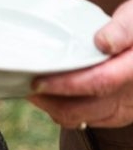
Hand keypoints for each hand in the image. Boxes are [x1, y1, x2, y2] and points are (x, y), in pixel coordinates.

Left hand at [29, 0, 132, 128]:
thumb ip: (123, 28)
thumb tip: (104, 42)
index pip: (99, 82)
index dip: (64, 85)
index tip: (38, 81)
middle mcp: (132, 95)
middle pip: (83, 109)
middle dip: (49, 101)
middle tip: (28, 85)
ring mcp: (126, 109)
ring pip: (81, 119)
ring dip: (53, 107)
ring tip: (37, 90)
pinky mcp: (118, 115)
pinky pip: (86, 121)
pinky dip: (65, 111)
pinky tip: (53, 96)